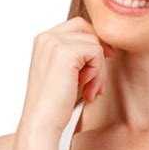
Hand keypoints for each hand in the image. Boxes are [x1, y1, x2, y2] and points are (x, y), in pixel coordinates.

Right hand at [19, 15, 115, 133]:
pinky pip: (97, 54)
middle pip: (88, 32)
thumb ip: (77, 56)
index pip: (78, 26)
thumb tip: (106, 47)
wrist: (42, 122)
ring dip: (99, 71)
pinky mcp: (66, 53)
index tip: (103, 62)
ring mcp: (55, 43)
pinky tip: (87, 91)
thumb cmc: (54, 104)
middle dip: (99, 55)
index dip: (94, 43)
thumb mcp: (64, 73)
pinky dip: (97, 74)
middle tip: (99, 81)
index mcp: (43, 40)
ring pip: (95, 45)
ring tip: (90, 91)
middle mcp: (46, 37)